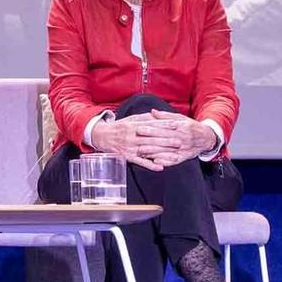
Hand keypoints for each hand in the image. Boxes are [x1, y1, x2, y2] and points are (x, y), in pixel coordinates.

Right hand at [89, 113, 214, 169]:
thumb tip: (156, 115)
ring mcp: (130, 147)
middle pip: (153, 138)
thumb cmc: (119, 127)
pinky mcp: (127, 156)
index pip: (153, 125)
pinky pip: (140, 161)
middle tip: (180, 142)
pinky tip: (160, 167)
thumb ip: (144, 118)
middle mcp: (133, 136)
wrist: (101, 136)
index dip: (165, 125)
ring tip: (174, 155)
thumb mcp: (130, 119)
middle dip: (167, 140)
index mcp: (134, 125)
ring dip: (162, 153)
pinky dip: (150, 165)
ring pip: (148, 150)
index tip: (177, 125)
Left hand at [133, 113, 218, 166]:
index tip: (140, 127)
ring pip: (166, 150)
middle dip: (149, 138)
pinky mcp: (184, 157)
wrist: (206, 138)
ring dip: (153, 151)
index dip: (151, 127)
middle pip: (164, 138)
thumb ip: (166, 116)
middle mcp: (182, 137)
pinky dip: (164, 161)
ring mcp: (183, 148)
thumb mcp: (180, 118)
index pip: (164, 126)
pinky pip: (173, 160)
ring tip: (141, 150)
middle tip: (137, 138)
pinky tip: (154, 161)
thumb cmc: (190, 126)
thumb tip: (152, 112)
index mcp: (181, 126)